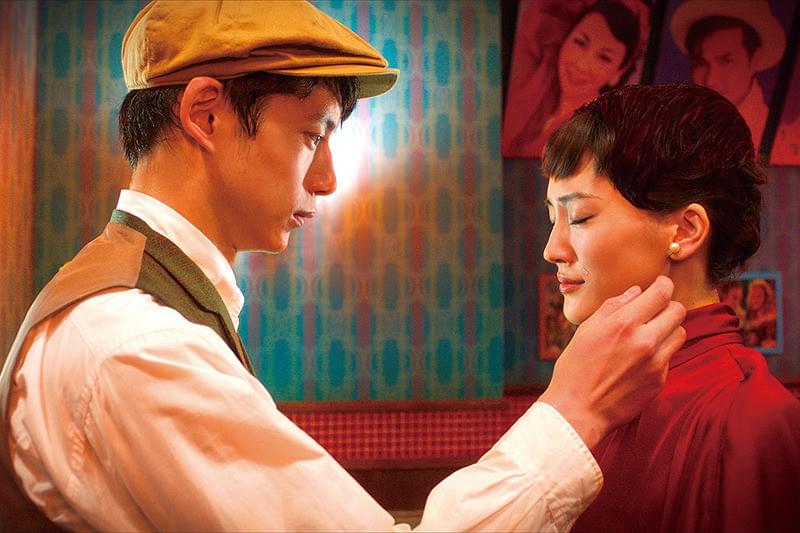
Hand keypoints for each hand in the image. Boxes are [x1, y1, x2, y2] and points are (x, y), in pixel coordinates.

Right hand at [538, 276, 685, 448]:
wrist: (579, 409)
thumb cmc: (576, 367)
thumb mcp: (587, 330)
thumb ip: (613, 307)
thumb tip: (636, 292)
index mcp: (624, 323)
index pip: (661, 293)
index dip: (663, 284)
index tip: (660, 285)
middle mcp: (645, 340)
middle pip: (678, 310)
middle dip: (668, 305)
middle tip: (655, 309)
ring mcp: (656, 362)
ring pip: (680, 333)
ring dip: (668, 329)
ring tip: (649, 334)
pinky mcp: (660, 380)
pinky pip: (669, 357)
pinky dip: (660, 353)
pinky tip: (640, 359)